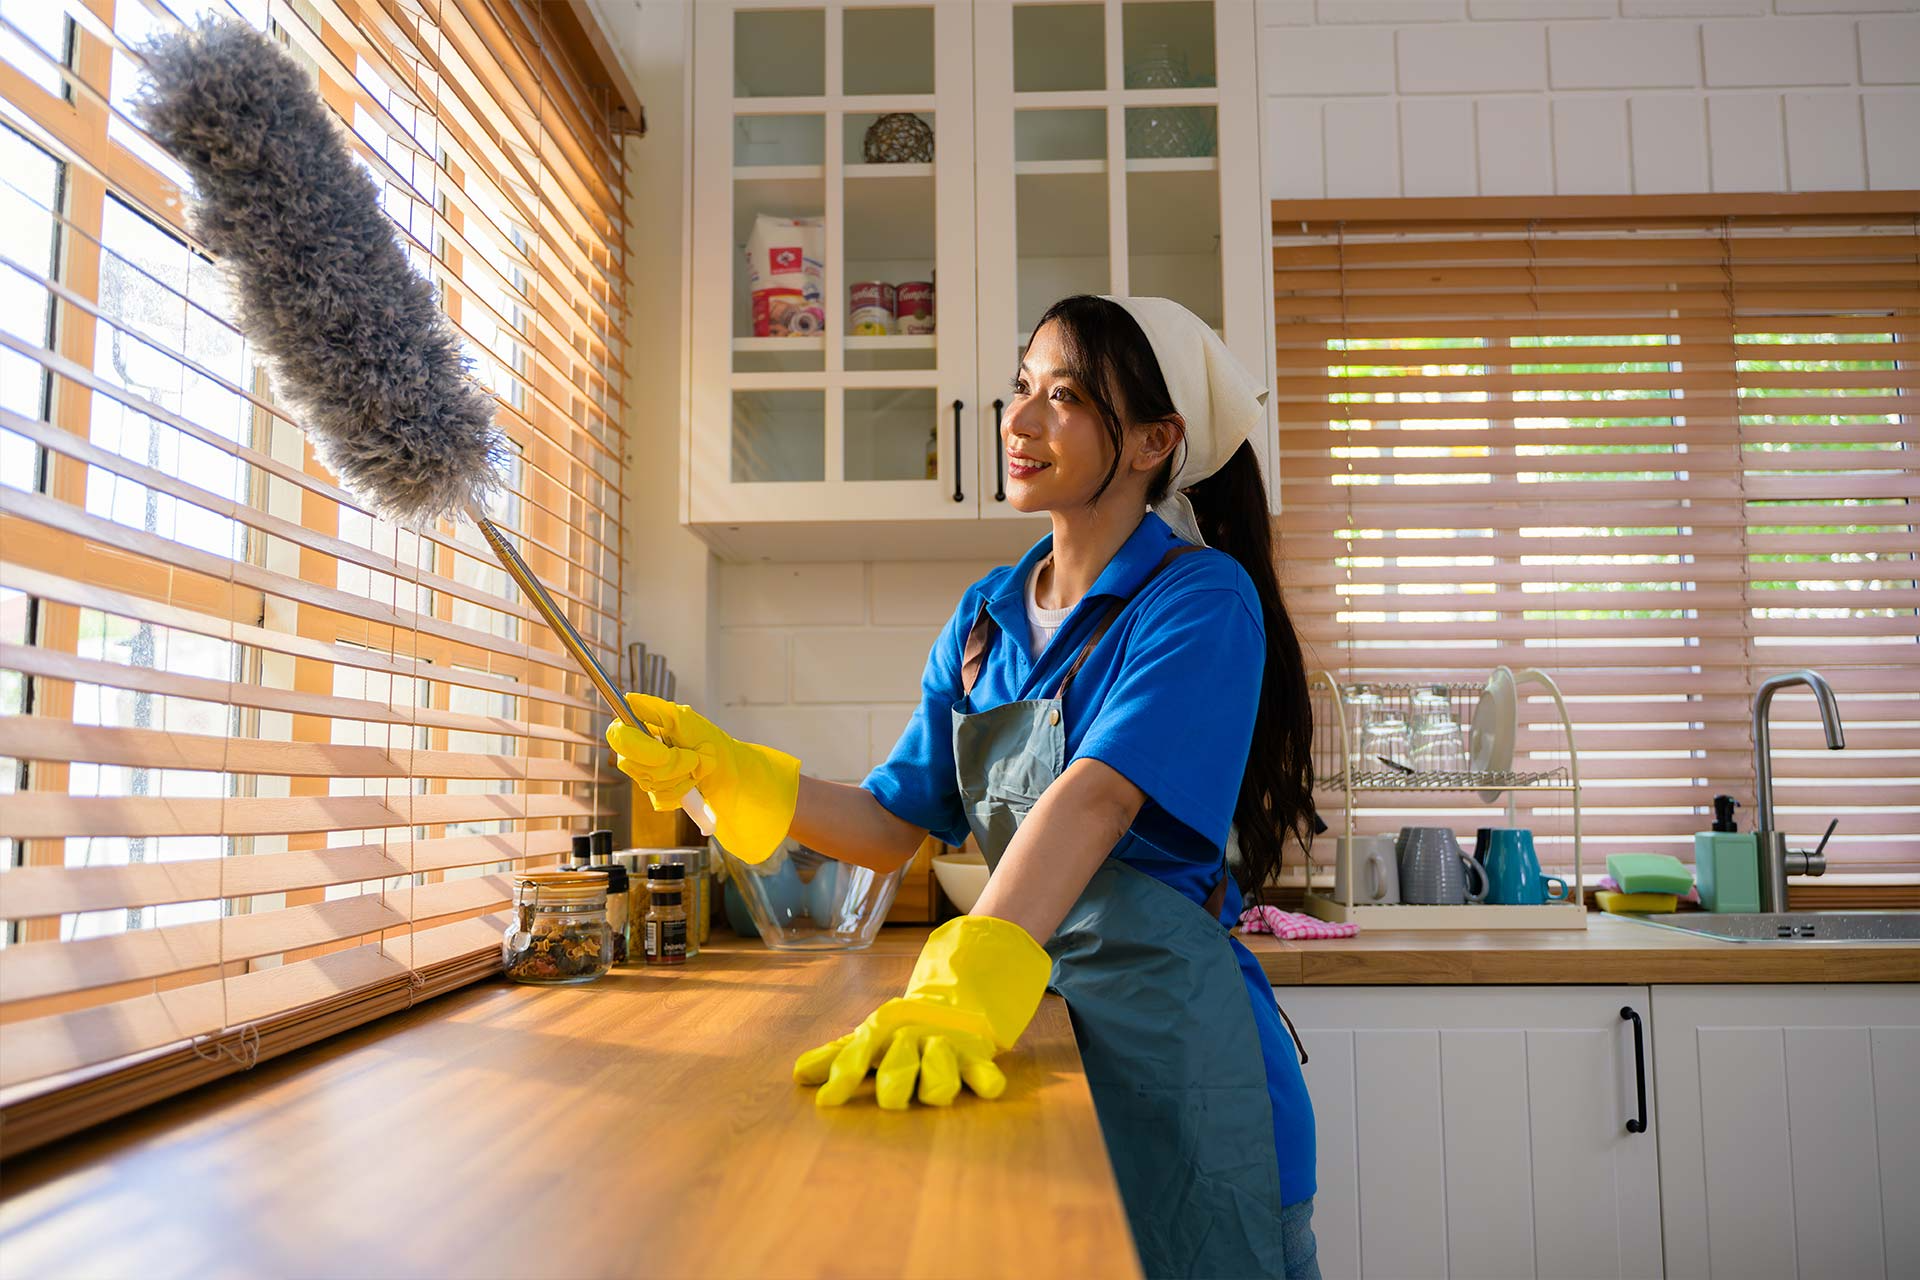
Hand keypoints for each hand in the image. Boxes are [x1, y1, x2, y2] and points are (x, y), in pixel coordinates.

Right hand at [605, 693, 799, 863]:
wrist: (737, 776)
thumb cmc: (716, 745)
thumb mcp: (687, 722)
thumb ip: (656, 710)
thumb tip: (629, 699)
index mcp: (646, 727)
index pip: (617, 735)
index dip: (635, 747)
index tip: (663, 753)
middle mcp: (644, 749)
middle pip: (630, 763)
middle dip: (667, 766)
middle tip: (694, 761)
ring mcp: (651, 772)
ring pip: (646, 783)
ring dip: (678, 780)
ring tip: (697, 772)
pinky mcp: (661, 792)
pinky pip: (658, 800)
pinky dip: (681, 795)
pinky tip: (694, 787)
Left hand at [793, 916, 1050, 1109]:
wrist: (954, 999)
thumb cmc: (900, 1032)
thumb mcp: (869, 1039)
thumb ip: (836, 1058)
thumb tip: (797, 1075)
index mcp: (880, 1035)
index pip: (856, 1054)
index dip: (843, 1077)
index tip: (826, 1102)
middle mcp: (910, 1040)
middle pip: (900, 1062)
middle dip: (895, 1080)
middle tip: (890, 1100)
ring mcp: (945, 1048)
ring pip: (940, 1069)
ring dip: (938, 1077)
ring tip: (935, 1090)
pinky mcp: (975, 1057)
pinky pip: (982, 1071)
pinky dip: (986, 1079)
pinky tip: (987, 1088)